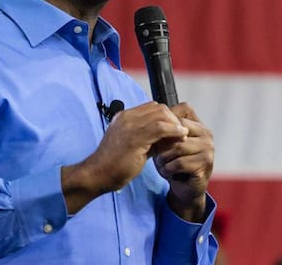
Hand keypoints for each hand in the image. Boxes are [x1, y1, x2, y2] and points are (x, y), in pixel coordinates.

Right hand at [61, 102, 188, 213]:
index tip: (175, 128)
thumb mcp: (132, 146)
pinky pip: (161, 127)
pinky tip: (181, 137)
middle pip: (158, 108)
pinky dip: (174, 130)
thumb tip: (166, 138)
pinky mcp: (135, 137)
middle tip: (182, 132)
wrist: (97, 175)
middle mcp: (126, 117)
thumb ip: (147, 139)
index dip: (166, 116)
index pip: (151, 107)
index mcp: (123, 117)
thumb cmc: (113, 165)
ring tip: (183, 135)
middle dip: (173, 118)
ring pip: (161, 114)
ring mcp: (130, 125)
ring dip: (176, 124)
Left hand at [153, 102, 213, 221]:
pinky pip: (179, 163)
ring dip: (163, 157)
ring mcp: (208, 150)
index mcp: (199, 125)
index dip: (165, 123)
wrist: (184, 188)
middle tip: (155, 152)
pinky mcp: (205, 166)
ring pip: (177, 147)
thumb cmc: (174, 161)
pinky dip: (167, 169)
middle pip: (177, 130)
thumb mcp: (168, 142)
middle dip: (162, 142)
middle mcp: (207, 135)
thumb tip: (152, 114)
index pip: (182, 112)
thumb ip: (165, 128)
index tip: (155, 135)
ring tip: (161, 163)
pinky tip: (166, 172)